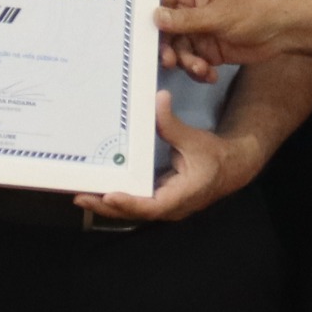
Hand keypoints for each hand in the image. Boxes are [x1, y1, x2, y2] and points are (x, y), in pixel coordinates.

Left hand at [85, 92, 265, 224]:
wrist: (231, 168)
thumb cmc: (214, 156)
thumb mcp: (194, 140)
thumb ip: (172, 124)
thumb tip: (159, 99)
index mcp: (182, 196)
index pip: (153, 206)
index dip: (131, 202)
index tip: (110, 196)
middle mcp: (169, 207)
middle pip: (134, 212)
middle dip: (106, 206)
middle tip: (80, 197)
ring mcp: (162, 206)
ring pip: (131, 210)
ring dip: (106, 205)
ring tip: (80, 194)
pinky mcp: (156, 199)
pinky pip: (134, 202)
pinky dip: (115, 198)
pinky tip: (96, 189)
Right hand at [157, 0, 294, 82]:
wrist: (284, 31)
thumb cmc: (253, 11)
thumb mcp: (217, 15)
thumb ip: (186, 20)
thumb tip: (155, 16)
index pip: (160, 2)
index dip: (149, 17)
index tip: (141, 36)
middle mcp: (192, 14)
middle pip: (166, 32)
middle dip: (168, 48)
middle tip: (171, 61)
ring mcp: (200, 34)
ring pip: (179, 51)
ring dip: (186, 63)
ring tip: (202, 69)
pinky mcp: (210, 52)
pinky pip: (194, 63)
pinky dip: (199, 72)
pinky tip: (211, 76)